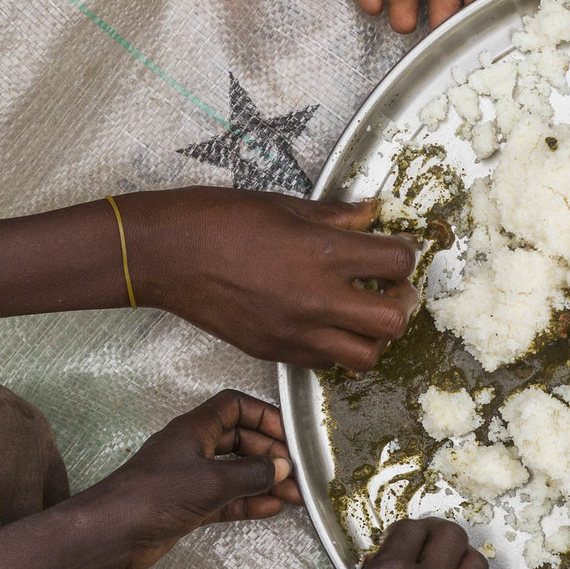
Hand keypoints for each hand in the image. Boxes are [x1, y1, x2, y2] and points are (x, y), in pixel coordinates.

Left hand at [75, 390, 301, 568]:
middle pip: (241, 440)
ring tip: (294, 493)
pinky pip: (228, 498)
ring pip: (237, 472)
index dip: (263, 415)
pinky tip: (272, 508)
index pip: (234, 407)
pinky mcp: (190, 505)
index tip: (288, 434)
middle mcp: (194, 449)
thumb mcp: (212, 481)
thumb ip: (252, 473)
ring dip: (265, 481)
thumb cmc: (156, 496)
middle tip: (295, 470)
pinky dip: (249, 502)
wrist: (112, 533)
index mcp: (194, 429)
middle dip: (270, 453)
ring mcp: (192, 478)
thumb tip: (282, 467)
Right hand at [124, 187, 421, 371]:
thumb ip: (336, 216)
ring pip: (366, 357)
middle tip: (393, 288)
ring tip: (364, 312)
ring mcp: (296, 332)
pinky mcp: (276, 352)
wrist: (162, 255)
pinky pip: (327, 363)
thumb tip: (372, 212)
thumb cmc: (216, 220)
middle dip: (403, 303)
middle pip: (394, 321)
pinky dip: (339, 348)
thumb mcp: (284, 205)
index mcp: (321, 253)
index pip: (397, 262)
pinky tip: (329, 324)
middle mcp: (315, 299)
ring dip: (376, 336)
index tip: (399, 249)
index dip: (407, 254)